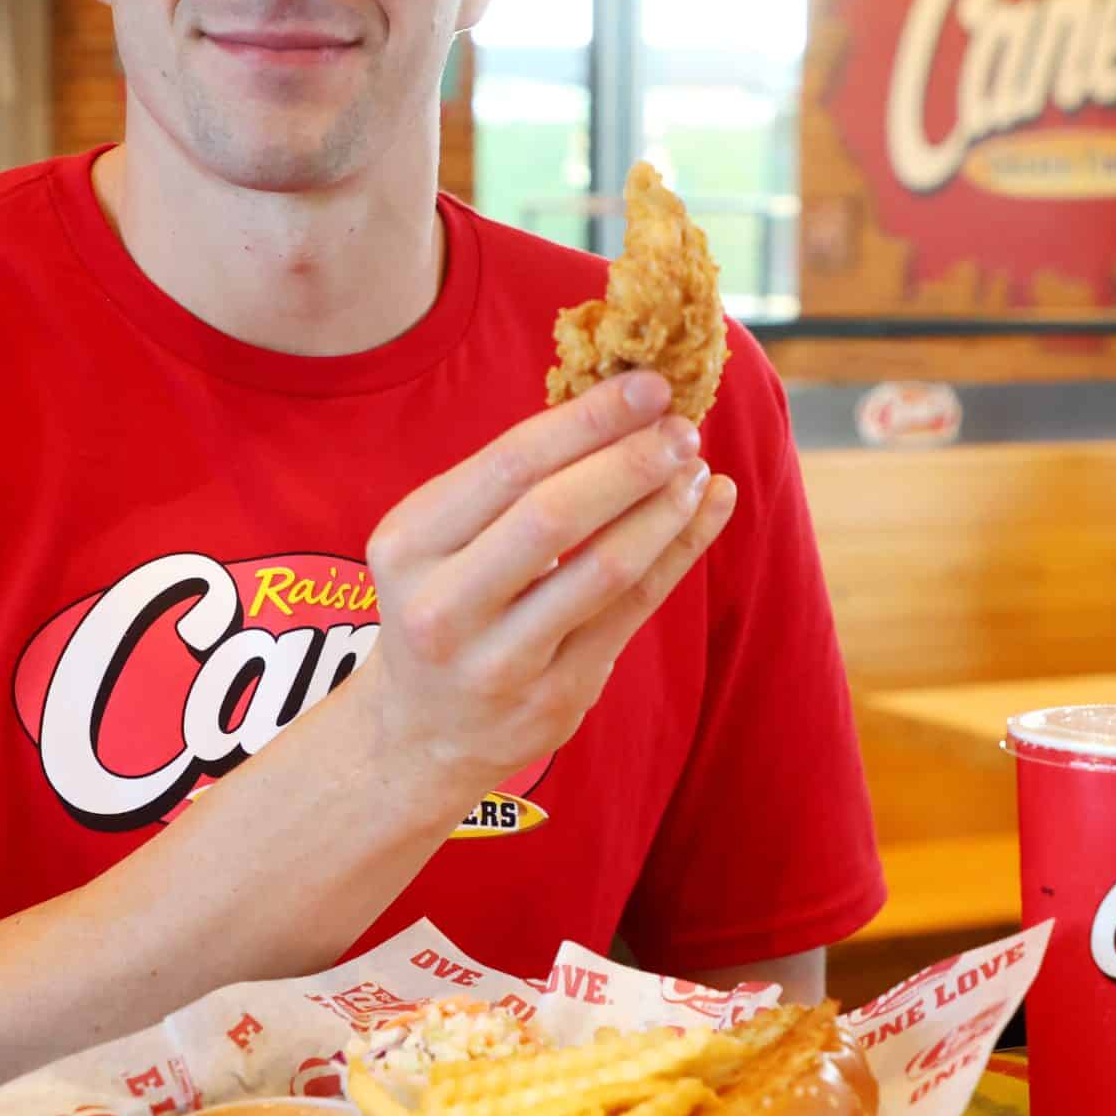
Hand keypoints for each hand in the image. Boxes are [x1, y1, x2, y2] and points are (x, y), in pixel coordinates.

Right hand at [352, 370, 738, 801]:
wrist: (421, 731)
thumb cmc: (446, 604)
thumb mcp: (440, 539)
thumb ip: (510, 482)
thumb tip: (619, 400)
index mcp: (408, 545)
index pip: (509, 465)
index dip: (588, 419)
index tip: (648, 384)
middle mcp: (443, 607)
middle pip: (553, 516)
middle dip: (630, 462)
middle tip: (681, 427)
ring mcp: (500, 661)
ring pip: (603, 569)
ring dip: (664, 509)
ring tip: (696, 469)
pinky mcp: (556, 698)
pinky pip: (633, 611)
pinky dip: (679, 552)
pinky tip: (708, 510)